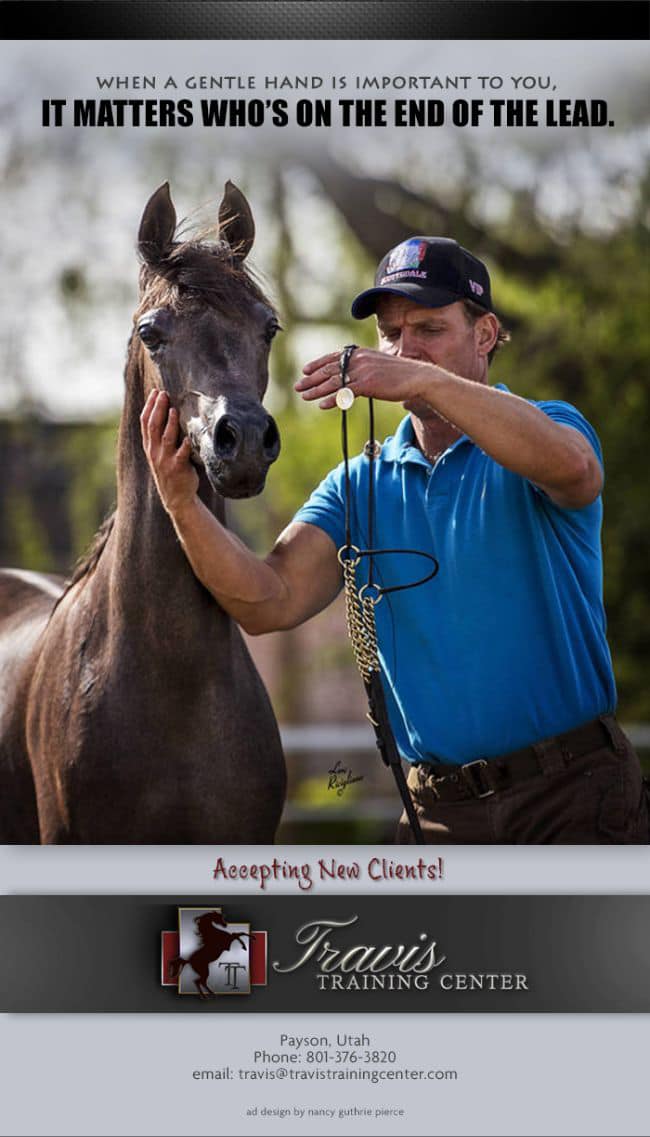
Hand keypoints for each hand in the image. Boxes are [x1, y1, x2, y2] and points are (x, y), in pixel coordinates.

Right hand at [140, 390, 198, 516]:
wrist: (176, 498)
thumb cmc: (171, 470)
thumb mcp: (160, 453)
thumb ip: (161, 436)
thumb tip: (167, 411)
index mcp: (149, 446)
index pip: (145, 422)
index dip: (149, 406)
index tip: (155, 391)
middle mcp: (154, 452)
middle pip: (153, 426)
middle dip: (158, 408)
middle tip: (163, 394)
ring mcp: (165, 460)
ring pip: (166, 438)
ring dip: (170, 423)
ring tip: (174, 409)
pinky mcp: (178, 468)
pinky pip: (182, 454)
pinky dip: (185, 444)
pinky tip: (188, 436)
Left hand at [294, 348, 432, 408]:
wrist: (417, 378)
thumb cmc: (399, 375)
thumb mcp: (377, 365)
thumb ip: (362, 368)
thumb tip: (351, 377)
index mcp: (360, 353)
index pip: (333, 357)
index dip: (317, 364)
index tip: (305, 371)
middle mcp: (359, 360)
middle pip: (329, 370)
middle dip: (312, 379)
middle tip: (298, 386)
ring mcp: (362, 372)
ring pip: (334, 382)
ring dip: (317, 390)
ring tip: (304, 396)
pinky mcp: (367, 384)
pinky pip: (345, 393)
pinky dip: (333, 399)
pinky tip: (322, 405)